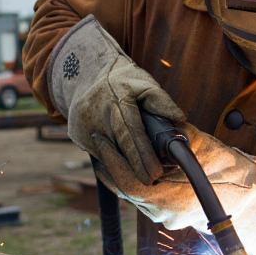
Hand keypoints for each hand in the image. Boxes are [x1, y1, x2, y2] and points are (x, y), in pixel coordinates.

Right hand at [47, 15, 183, 183]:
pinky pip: (97, 152)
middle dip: (136, 168)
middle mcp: (98, 115)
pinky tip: (121, 160)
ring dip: (124, 165)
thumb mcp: (143, 82)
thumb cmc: (121, 80)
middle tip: (151, 181)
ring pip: (107, 154)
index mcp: (118, 101)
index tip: (156, 173)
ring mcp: (84, 125)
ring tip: (140, 173)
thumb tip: (179, 118)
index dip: (143, 155)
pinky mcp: (77, 133)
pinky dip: (111, 159)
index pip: (132, 133)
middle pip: (119, 148)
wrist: (84, 73)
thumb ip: (161, 101)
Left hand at [95, 122, 255, 254]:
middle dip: (110, 165)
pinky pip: (142, 198)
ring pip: (132, 196)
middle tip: (99, 140)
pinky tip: (125, 162)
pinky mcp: (168, 216)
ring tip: (107, 148)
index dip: (113, 162)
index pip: (130, 183)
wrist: (252, 196)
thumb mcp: (204, 146)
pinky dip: (132, 180)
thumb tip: (154, 115)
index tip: (102, 141)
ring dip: (118, 173)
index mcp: (171, 201)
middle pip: (126, 190)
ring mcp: (166, 219)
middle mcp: (165, 215)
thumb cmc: (230, 170)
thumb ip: (178, 134)